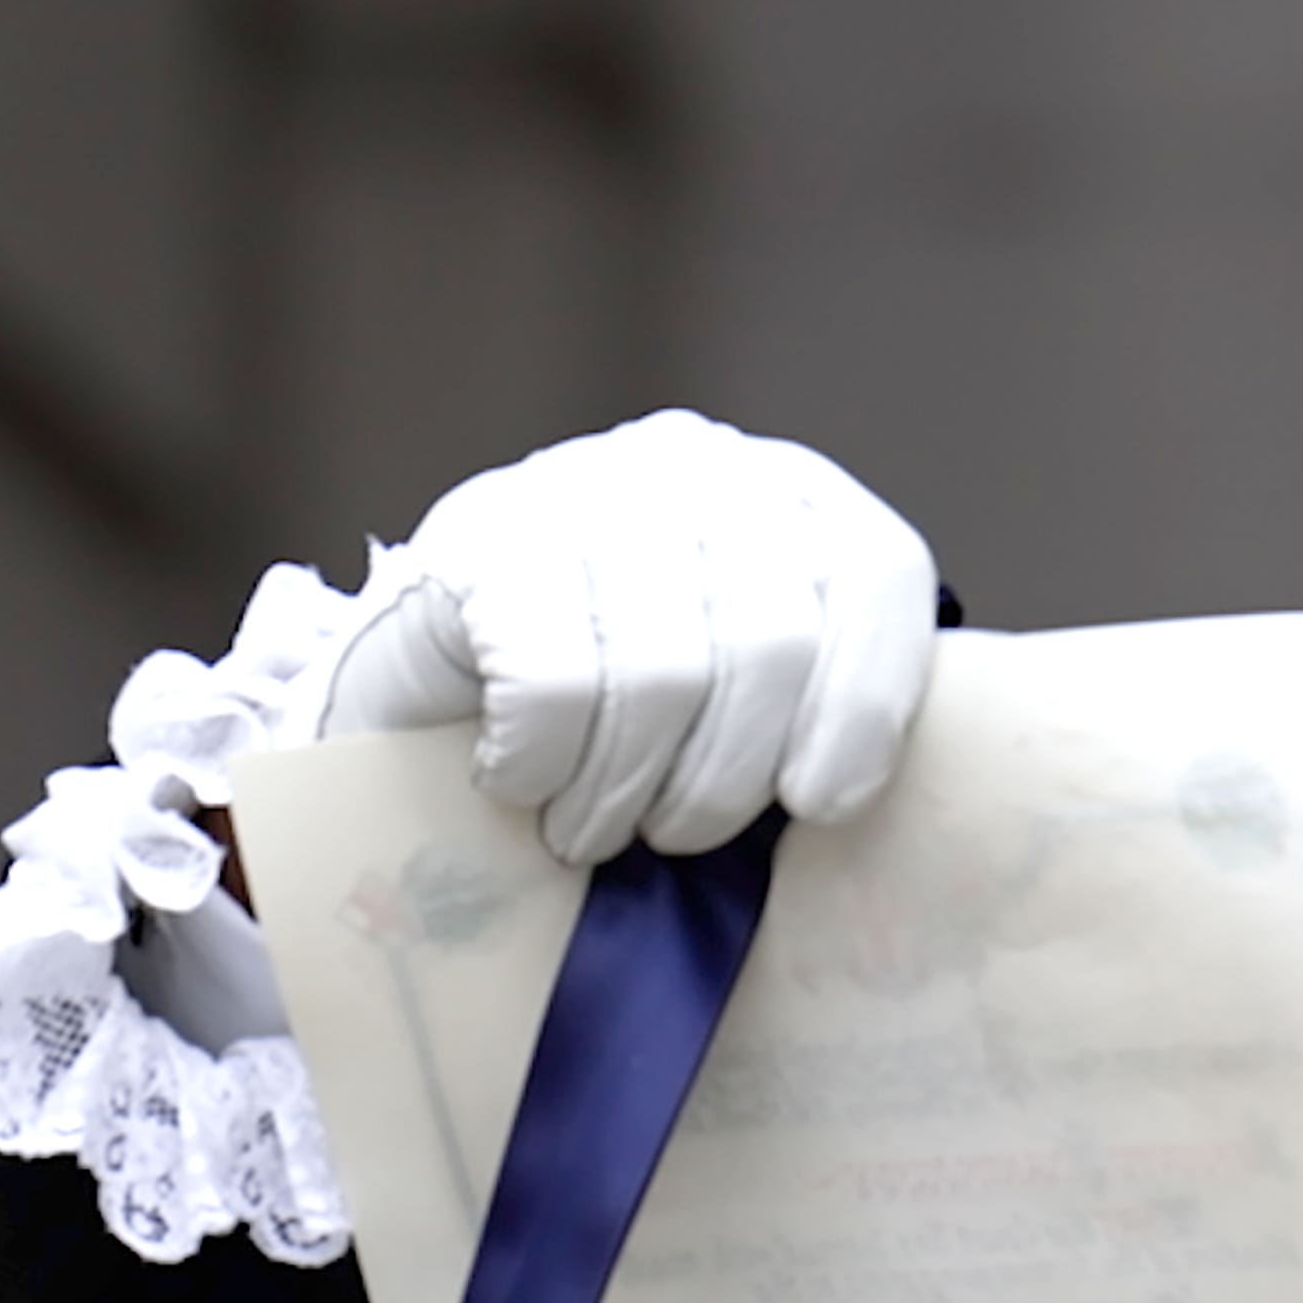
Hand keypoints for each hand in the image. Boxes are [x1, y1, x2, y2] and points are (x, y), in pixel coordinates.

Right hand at [320, 410, 939, 863]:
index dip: (867, 703)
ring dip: (627, 790)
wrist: (426, 684)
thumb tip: (854, 801)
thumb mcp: (741, 692)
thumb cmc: (618, 711)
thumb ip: (814, 704)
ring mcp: (588, 483)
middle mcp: (699, 466)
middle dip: (728, 778)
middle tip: (678, 837)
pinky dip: (543, 765)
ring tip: (594, 829)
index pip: (876, 574)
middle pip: (775, 642)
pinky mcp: (486, 534)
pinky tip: (520, 781)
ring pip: (666, 675)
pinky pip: (556, 683)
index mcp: (792, 495)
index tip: (823, 804)